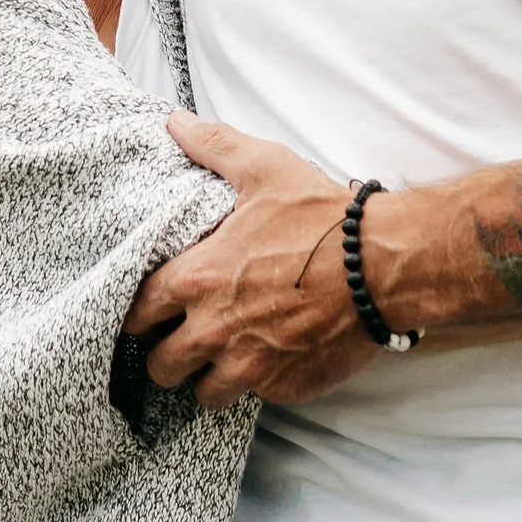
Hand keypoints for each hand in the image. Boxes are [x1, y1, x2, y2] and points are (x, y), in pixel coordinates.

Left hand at [119, 115, 374, 411]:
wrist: (383, 266)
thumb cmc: (322, 218)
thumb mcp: (264, 169)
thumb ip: (213, 147)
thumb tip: (175, 122)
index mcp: (198, 279)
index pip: (138, 313)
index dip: (140, 314)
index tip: (152, 311)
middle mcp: (214, 330)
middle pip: (161, 366)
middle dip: (169, 355)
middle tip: (185, 341)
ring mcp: (249, 365)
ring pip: (203, 394)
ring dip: (208, 379)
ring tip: (223, 360)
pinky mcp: (284, 387)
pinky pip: (254, 399)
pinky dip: (257, 385)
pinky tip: (269, 360)